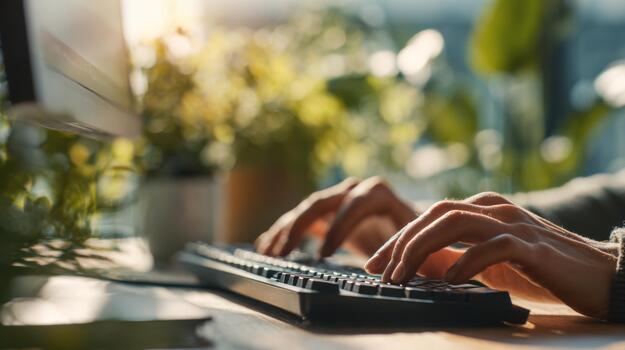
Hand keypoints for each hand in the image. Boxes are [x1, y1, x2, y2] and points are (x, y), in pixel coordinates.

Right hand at [255, 177, 415, 257]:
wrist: (410, 228)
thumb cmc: (418, 238)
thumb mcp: (419, 241)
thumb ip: (411, 250)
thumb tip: (400, 267)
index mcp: (378, 194)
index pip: (354, 204)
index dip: (338, 227)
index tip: (323, 255)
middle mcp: (354, 190)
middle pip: (322, 202)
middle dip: (300, 227)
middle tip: (284, 253)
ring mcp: (337, 199)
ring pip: (306, 210)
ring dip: (285, 230)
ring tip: (269, 253)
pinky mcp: (327, 213)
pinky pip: (301, 219)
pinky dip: (283, 231)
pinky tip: (265, 245)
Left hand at [365, 192, 617, 318]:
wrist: (600, 274)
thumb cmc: (541, 270)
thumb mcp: (490, 263)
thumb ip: (458, 257)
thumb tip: (418, 267)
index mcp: (484, 210)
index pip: (430, 215)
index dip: (398, 238)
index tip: (374, 263)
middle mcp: (496, 209)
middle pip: (436, 213)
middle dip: (401, 241)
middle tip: (378, 270)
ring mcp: (515, 223)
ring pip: (456, 221)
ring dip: (422, 248)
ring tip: (402, 276)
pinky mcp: (533, 245)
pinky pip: (493, 246)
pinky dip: (466, 261)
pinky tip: (448, 280)